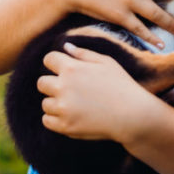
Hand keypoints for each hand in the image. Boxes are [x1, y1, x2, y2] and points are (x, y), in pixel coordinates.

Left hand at [37, 43, 154, 141]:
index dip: (56, 63)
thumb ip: (83, 54)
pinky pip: (47, 120)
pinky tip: (70, 115)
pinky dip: (55, 119)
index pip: (49, 60)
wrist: (132, 115)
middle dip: (53, 84)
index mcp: (72, 69)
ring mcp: (63, 108)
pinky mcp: (65, 126)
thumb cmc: (121, 85)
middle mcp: (63, 87)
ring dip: (56, 103)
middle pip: (41, 82)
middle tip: (70, 90)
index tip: (64, 69)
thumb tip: (65, 46)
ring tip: (75, 105)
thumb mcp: (106, 63)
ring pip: (45, 103)